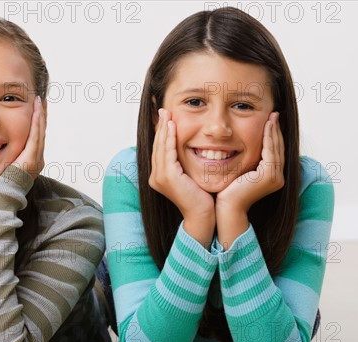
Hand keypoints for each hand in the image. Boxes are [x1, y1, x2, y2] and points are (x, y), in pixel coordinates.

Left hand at [13, 96, 45, 178]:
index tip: (34, 105)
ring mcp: (35, 161)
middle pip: (40, 133)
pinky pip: (36, 137)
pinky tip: (36, 110)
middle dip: (41, 115)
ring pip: (40, 133)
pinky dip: (37, 123)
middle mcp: (36, 161)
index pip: (35, 136)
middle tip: (41, 99)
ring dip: (41, 116)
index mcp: (29, 161)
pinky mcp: (31, 161)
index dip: (36, 120)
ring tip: (40, 101)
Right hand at [148, 108, 214, 245]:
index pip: (159, 150)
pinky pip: (168, 152)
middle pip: (157, 146)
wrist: (203, 215)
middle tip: (164, 110)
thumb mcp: (190, 177)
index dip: (161, 133)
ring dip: (164, 128)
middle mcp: (155, 177)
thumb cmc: (201, 198)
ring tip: (167, 113)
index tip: (166, 118)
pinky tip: (172, 126)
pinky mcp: (167, 176)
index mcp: (159, 176)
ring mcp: (159, 177)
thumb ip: (184, 164)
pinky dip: (169, 138)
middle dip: (160, 126)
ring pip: (161, 147)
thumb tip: (190, 149)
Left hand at [216, 112, 284, 212]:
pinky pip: (270, 152)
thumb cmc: (228, 192)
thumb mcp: (241, 172)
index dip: (273, 136)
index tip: (270, 120)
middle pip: (278, 148)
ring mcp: (275, 178)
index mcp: (273, 178)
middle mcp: (278, 178)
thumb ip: (248, 162)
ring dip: (274, 131)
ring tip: (272, 116)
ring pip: (276, 148)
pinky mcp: (269, 176)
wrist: (227, 208)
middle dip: (276, 130)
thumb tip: (242, 147)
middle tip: (275, 114)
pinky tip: (267, 126)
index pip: (274, 152)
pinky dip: (268, 138)